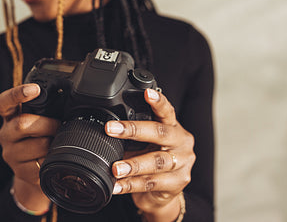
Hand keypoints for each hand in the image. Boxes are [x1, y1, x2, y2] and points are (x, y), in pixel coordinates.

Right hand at [0, 83, 59, 210]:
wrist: (32, 168)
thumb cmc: (39, 136)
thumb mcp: (37, 118)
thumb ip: (44, 108)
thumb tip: (69, 98)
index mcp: (9, 116)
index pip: (4, 102)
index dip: (17, 94)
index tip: (35, 89)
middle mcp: (5, 134)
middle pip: (22, 124)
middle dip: (47, 123)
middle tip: (58, 125)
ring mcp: (10, 154)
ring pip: (38, 145)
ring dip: (53, 143)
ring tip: (55, 142)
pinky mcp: (20, 171)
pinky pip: (42, 163)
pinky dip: (52, 158)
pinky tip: (51, 156)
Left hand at [105, 89, 193, 220]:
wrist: (162, 194)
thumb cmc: (151, 161)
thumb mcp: (144, 144)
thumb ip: (131, 135)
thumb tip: (104, 129)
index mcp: (173, 128)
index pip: (167, 111)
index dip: (158, 101)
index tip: (147, 92)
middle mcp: (181, 143)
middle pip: (160, 133)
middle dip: (133, 130)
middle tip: (111, 129)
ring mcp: (182, 164)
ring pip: (156, 162)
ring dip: (132, 165)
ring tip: (115, 168)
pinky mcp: (177, 184)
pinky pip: (151, 183)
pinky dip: (131, 185)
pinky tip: (117, 185)